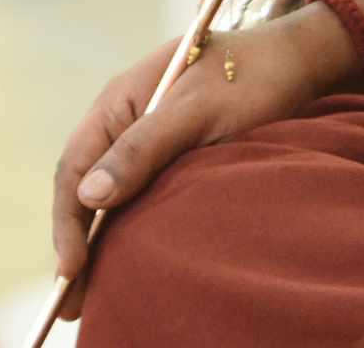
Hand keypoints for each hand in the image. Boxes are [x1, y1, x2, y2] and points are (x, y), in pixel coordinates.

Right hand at [48, 8, 354, 288]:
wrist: (295, 62)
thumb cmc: (249, 79)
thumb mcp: (197, 112)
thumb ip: (144, 147)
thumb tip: (90, 195)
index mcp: (118, 100)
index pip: (75, 166)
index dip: (68, 222)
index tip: (72, 269)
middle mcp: (122, 119)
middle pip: (83, 185)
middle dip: (75, 241)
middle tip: (71, 302)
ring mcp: (143, 136)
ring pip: (106, 194)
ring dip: (96, 239)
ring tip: (89, 292)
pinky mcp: (167, 153)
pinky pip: (134, 193)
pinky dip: (123, 226)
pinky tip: (124, 255)